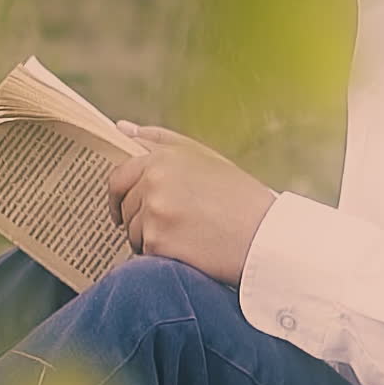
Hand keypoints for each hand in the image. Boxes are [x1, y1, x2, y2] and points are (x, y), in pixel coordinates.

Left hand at [106, 122, 276, 287]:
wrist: (264, 236)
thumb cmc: (239, 197)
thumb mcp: (204, 157)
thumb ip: (159, 141)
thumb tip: (120, 127)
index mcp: (162, 157)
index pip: (119, 177)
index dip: (119, 197)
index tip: (122, 211)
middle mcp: (154, 181)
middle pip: (126, 208)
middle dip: (141, 221)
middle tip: (172, 228)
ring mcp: (154, 212)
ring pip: (134, 233)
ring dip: (151, 240)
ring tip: (186, 239)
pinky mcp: (158, 242)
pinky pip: (145, 253)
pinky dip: (161, 257)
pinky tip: (188, 251)